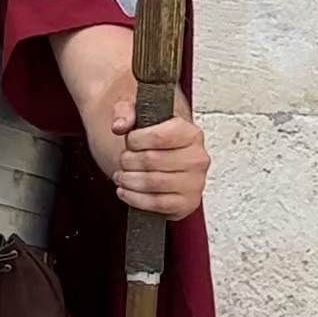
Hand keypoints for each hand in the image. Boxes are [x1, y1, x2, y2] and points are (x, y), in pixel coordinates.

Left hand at [113, 102, 208, 219]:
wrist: (165, 157)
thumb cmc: (154, 138)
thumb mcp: (138, 113)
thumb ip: (125, 111)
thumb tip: (120, 125)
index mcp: (191, 133)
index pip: (160, 137)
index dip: (136, 140)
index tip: (130, 140)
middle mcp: (197, 158)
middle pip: (152, 161)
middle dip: (128, 160)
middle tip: (124, 159)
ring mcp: (195, 183)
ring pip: (153, 183)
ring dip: (129, 180)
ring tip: (122, 175)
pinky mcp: (187, 203)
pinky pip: (157, 204)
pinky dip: (135, 199)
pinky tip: (126, 191)